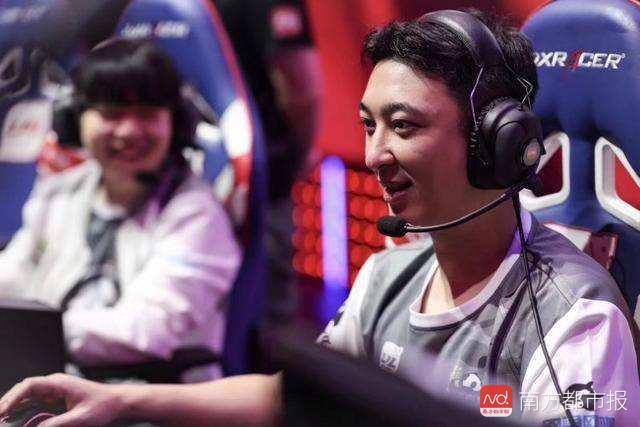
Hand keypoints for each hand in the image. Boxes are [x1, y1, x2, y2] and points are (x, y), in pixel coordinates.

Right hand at [0, 374, 125, 426]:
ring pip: (28, 396)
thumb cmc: (103, 406)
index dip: (13, 397)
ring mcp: (55, 390)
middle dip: (8, 402)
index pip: (29, 385)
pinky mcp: (57, 398)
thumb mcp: (80, 419)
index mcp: (60, 383)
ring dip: (14, 406)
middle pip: (24, 390)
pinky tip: (16, 419)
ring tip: (2, 419)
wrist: (118, 402)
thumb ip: (57, 424)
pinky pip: (36, 402)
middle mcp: (55, 384)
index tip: (3, 410)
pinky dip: (24, 409)